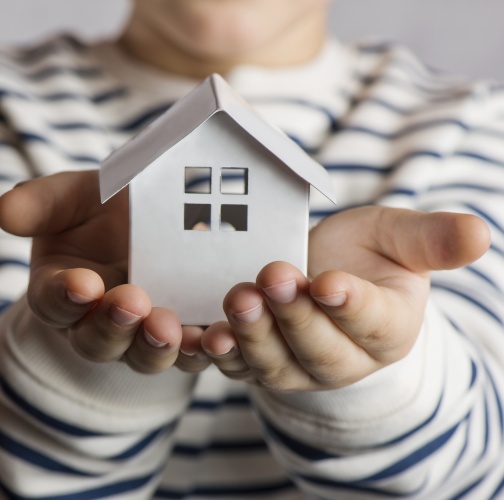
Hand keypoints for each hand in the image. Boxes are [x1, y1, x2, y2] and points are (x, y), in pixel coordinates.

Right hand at [0, 170, 209, 373]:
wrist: (152, 214)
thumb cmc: (103, 206)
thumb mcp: (73, 197)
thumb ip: (40, 204)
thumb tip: (3, 212)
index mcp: (62, 290)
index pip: (53, 301)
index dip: (65, 296)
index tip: (83, 283)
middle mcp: (97, 323)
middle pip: (97, 340)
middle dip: (112, 326)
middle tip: (131, 303)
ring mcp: (141, 335)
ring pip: (143, 356)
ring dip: (156, 346)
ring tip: (170, 328)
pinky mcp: (183, 335)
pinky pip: (190, 353)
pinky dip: (201, 351)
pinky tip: (215, 338)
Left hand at [201, 206, 489, 390]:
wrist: (325, 275)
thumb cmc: (367, 254)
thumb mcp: (400, 238)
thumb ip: (432, 240)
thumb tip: (479, 234)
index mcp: (386, 329)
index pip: (372, 323)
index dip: (352, 306)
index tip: (331, 284)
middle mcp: (342, 359)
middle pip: (318, 350)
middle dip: (294, 316)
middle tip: (273, 278)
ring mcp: (295, 365)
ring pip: (272, 364)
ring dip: (251, 335)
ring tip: (237, 301)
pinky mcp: (256, 361)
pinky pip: (234, 364)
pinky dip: (214, 354)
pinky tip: (198, 336)